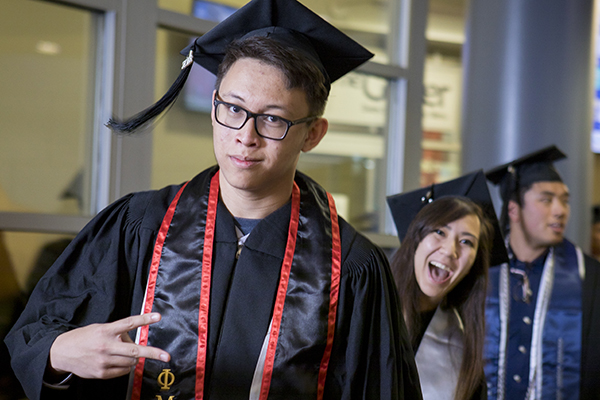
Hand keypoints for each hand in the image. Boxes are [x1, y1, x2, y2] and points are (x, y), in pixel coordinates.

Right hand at [47, 313, 170, 379]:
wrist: (62, 353)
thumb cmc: (84, 338)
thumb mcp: (100, 329)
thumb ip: (117, 333)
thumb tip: (135, 341)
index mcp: (106, 331)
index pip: (129, 323)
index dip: (144, 319)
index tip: (158, 317)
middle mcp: (106, 346)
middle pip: (134, 350)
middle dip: (153, 353)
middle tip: (166, 356)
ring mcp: (104, 361)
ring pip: (130, 361)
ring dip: (133, 357)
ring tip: (122, 352)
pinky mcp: (102, 373)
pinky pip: (123, 371)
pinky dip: (125, 366)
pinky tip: (116, 361)